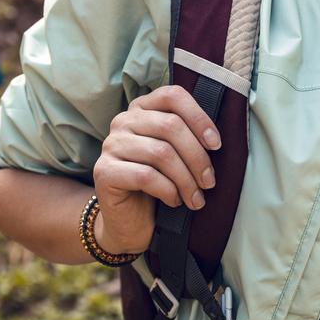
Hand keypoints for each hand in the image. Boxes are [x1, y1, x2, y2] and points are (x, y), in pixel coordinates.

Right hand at [92, 85, 221, 254]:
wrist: (128, 223)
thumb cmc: (158, 186)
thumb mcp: (175, 155)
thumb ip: (187, 137)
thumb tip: (216, 139)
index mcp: (141, 109)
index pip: (172, 96)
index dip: (198, 117)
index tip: (216, 144)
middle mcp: (123, 121)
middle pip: (170, 125)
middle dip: (197, 157)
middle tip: (209, 182)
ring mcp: (111, 145)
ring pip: (161, 153)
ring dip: (186, 179)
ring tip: (195, 198)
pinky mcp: (103, 171)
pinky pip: (145, 176)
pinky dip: (168, 190)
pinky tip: (174, 201)